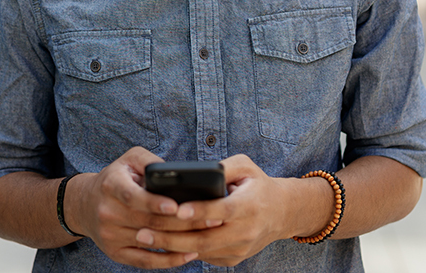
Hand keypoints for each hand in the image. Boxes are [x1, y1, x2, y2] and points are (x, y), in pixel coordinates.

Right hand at [69, 147, 205, 268]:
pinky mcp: (116, 253)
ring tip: (207, 235)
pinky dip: (168, 261)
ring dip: (181, 241)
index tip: (177, 206)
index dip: (155, 203)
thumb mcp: (129, 160)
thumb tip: (175, 173)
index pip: (133, 197)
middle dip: (182, 222)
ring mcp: (111, 236)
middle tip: (212, 219)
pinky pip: (145, 261)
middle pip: (148, 222)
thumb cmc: (116, 178)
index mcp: (111, 186)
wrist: (86, 205)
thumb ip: (150, 162)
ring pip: (150, 242)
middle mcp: (108, 212)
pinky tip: (188, 254)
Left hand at [132, 154, 317, 266]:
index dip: (199, 211)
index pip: (221, 210)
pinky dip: (182, 251)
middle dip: (171, 236)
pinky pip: (205, 256)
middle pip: (205, 238)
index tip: (177, 210)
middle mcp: (245, 231)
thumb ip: (223, 167)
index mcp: (249, 205)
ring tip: (145, 237)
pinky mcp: (233, 259)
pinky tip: (161, 243)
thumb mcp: (246, 166)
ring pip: (201, 251)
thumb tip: (198, 172)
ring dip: (171, 246)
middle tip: (143, 231)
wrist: (282, 213)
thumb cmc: (258, 185)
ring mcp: (239, 248)